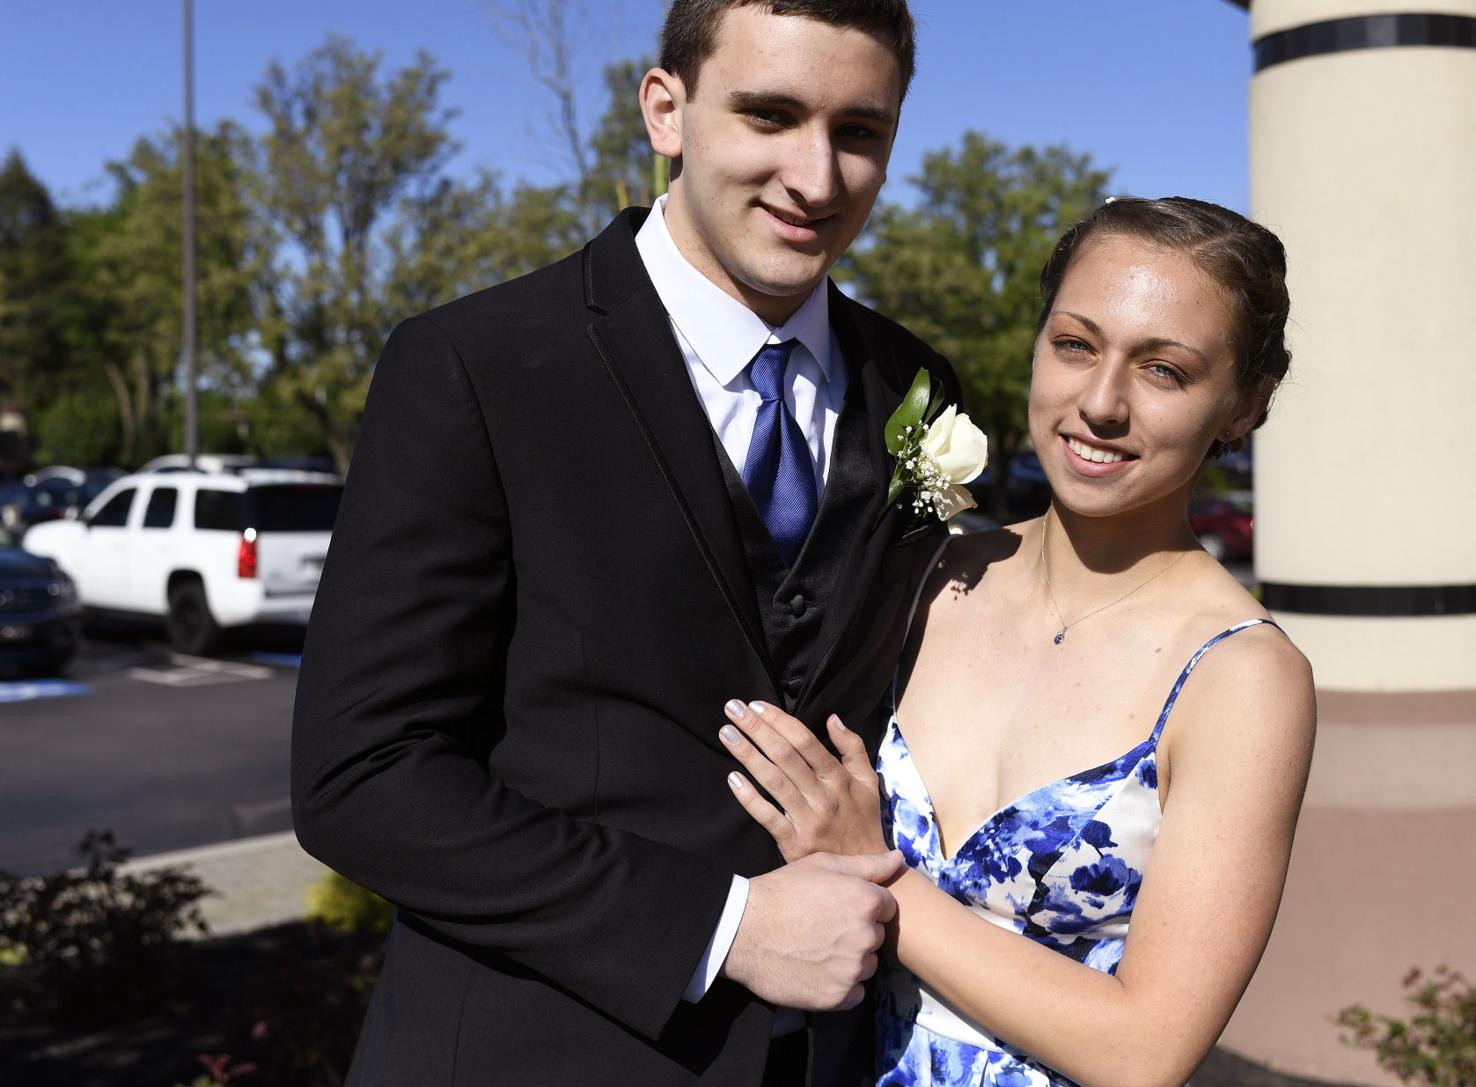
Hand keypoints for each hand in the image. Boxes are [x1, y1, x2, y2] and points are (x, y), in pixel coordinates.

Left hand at [720, 700, 887, 861]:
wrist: (865, 872)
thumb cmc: (863, 821)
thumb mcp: (868, 781)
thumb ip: (853, 748)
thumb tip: (832, 718)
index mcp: (839, 778)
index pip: (805, 742)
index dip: (780, 721)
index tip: (757, 706)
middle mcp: (823, 796)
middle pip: (785, 756)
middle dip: (757, 729)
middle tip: (733, 708)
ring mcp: (807, 820)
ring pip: (774, 781)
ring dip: (748, 755)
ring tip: (726, 734)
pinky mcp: (794, 843)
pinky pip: (768, 817)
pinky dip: (750, 798)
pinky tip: (732, 779)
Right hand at [720, 851, 903, 1009]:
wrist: (743, 930)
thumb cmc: (782, 891)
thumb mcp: (822, 865)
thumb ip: (867, 865)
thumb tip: (899, 859)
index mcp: (866, 901)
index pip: (885, 907)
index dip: (862, 905)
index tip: (837, 907)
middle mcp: (866, 936)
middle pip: (875, 936)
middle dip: (857, 932)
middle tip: (823, 927)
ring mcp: (852, 969)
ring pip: (866, 965)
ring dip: (850, 960)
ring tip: (817, 949)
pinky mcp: (838, 996)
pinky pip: (855, 993)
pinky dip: (841, 985)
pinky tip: (816, 971)